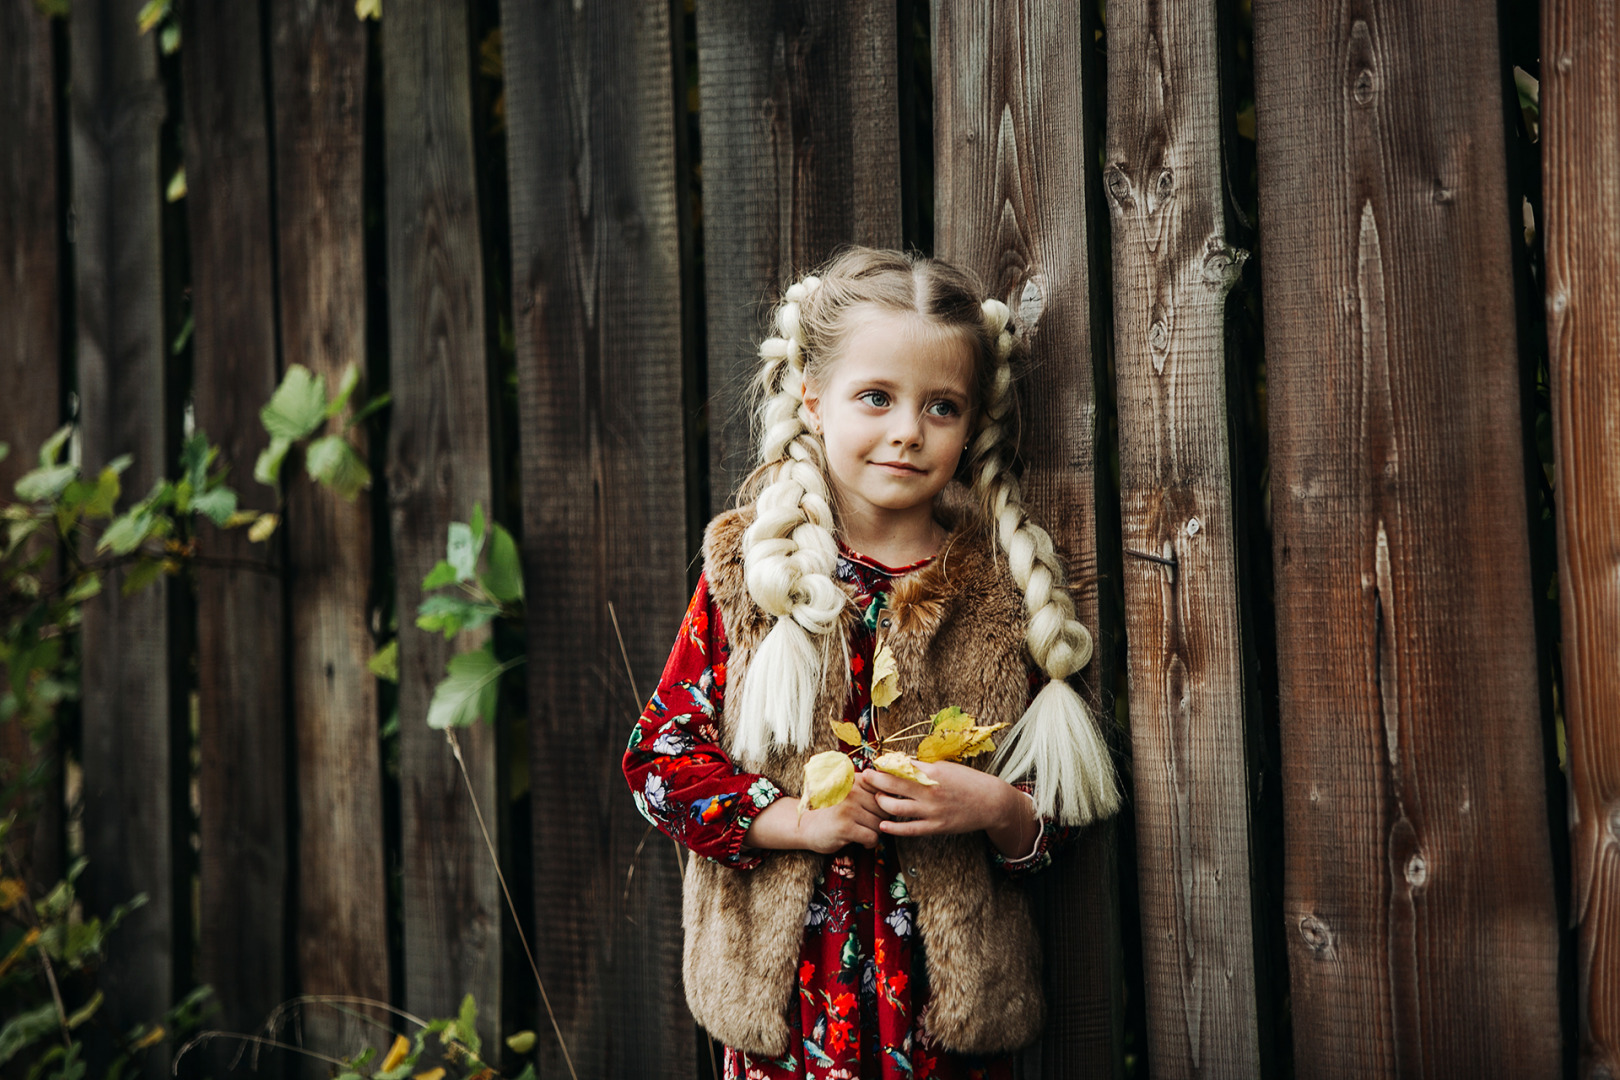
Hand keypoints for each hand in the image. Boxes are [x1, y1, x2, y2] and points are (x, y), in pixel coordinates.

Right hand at [744, 775, 889, 853]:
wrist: (806, 826)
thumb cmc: (833, 811)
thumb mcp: (850, 793)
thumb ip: (870, 789)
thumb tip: (898, 795)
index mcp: (854, 780)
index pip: (885, 791)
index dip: (885, 805)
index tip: (874, 811)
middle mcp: (851, 790)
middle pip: (885, 809)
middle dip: (881, 821)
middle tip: (868, 825)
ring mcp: (848, 808)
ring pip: (880, 824)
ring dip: (875, 833)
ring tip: (863, 832)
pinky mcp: (845, 827)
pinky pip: (872, 837)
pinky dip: (870, 843)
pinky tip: (861, 842)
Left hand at [868, 761, 1038, 857]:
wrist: (991, 802)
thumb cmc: (967, 781)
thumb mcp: (945, 767)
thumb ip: (923, 767)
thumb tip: (900, 763)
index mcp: (931, 772)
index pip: (898, 766)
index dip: (882, 765)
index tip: (873, 764)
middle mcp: (928, 791)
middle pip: (891, 784)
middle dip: (874, 780)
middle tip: (864, 777)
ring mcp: (931, 811)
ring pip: (894, 807)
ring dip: (880, 802)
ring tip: (876, 798)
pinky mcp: (935, 827)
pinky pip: (908, 829)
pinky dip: (893, 827)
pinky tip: (882, 824)